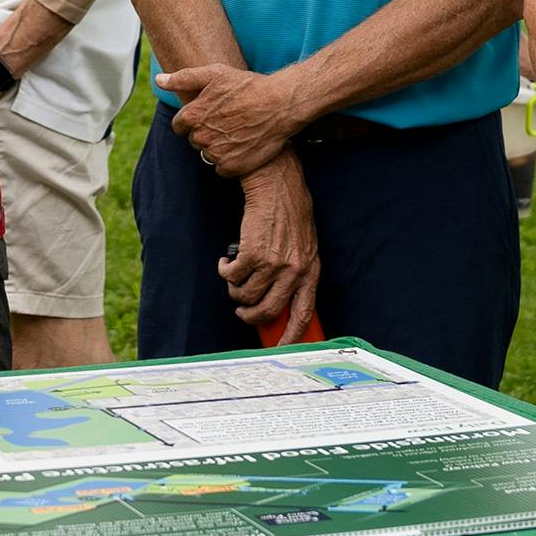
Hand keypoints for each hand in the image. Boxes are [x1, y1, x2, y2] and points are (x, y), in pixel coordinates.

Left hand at [158, 62, 303, 176]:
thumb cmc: (248, 86)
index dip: (193, 120)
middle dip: (206, 132)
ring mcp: (217, 153)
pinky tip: (243, 146)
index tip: (209, 114)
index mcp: (193, 115)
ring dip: (218, 147)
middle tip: (227, 121)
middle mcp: (202, 136)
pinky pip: (221, 168)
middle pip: (195, 140)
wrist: (280, 105)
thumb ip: (182, 78)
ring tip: (237, 132)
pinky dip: (230, 160)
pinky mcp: (233, 166)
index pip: (180, 126)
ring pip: (208, 155)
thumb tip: (159, 81)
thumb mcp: (215, 74)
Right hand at [217, 159, 319, 336]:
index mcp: (311, 272)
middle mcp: (294, 272)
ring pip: (245, 295)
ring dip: (234, 290)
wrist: (278, 187)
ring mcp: (273, 264)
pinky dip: (225, 270)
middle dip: (249, 316)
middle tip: (241, 310)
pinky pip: (232, 276)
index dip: (291, 336)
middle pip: (267, 311)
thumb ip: (295, 274)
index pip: (303, 314)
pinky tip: (227, 260)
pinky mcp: (252, 253)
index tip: (280, 348)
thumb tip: (278, 303)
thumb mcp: (303, 248)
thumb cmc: (289, 215)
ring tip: (234, 274)